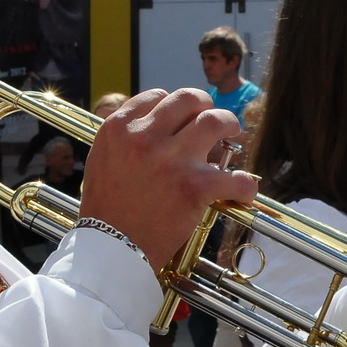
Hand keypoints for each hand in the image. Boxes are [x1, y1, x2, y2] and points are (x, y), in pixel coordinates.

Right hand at [81, 89, 255, 270]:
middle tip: (212, 119)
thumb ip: (125, 139)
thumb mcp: (102, 161)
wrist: (110, 250)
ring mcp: (172, 160)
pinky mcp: (195, 187)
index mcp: (120, 128)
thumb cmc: (106, 212)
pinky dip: (244, 185)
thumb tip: (156, 126)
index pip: (156, 96)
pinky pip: (235, 177)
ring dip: (228, 124)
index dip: (174, 106)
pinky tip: (242, 190)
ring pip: (215, 121)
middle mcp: (145, 137)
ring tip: (233, 133)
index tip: (182, 117)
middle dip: (205, 105)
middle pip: (188, 99)